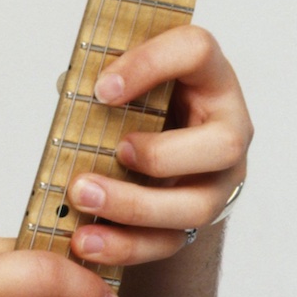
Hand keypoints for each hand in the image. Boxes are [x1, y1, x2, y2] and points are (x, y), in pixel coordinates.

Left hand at [70, 24, 249, 267]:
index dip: (151, 66)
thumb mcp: (128, 79)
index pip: (197, 51)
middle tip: (114, 151)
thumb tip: (69, 89)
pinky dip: (124, 244)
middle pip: (223, 146)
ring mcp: (217, 180)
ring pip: (196, 205)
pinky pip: (168, 242)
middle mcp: (226, 129)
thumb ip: (103, 77)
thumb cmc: (141, 104)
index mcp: (208, 78)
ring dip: (135, 205)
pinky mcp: (193, 220)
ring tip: (82, 196)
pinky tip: (86, 240)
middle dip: (162, 154)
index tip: (101, 89)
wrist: (160, 148)